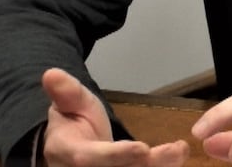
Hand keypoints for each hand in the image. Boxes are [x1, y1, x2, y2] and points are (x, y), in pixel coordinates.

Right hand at [40, 67, 189, 166]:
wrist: (68, 148)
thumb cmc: (72, 122)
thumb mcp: (69, 103)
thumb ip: (66, 92)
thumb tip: (51, 74)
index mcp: (68, 153)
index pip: (90, 159)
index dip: (116, 156)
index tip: (142, 149)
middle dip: (147, 164)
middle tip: (175, 150)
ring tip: (180, 150)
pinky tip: (178, 154)